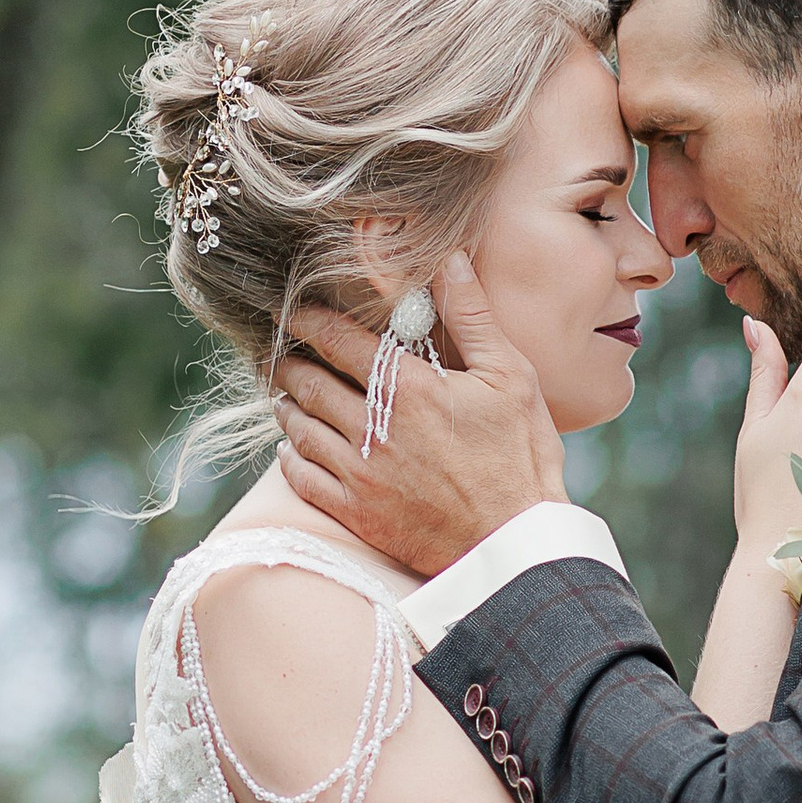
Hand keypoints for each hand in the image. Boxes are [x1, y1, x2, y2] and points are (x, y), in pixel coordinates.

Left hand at [271, 252, 564, 572]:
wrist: (516, 543)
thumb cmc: (521, 457)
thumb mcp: (511, 377)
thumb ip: (472, 315)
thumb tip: (450, 259)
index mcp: (408, 389)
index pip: (339, 340)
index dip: (309, 320)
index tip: (295, 311)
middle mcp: (374, 429)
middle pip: (308, 383)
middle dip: (289, 361)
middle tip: (280, 352)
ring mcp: (360, 474)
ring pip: (299, 428)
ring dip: (286, 406)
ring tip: (283, 393)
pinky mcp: (356, 513)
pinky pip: (301, 478)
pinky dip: (290, 457)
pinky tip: (291, 447)